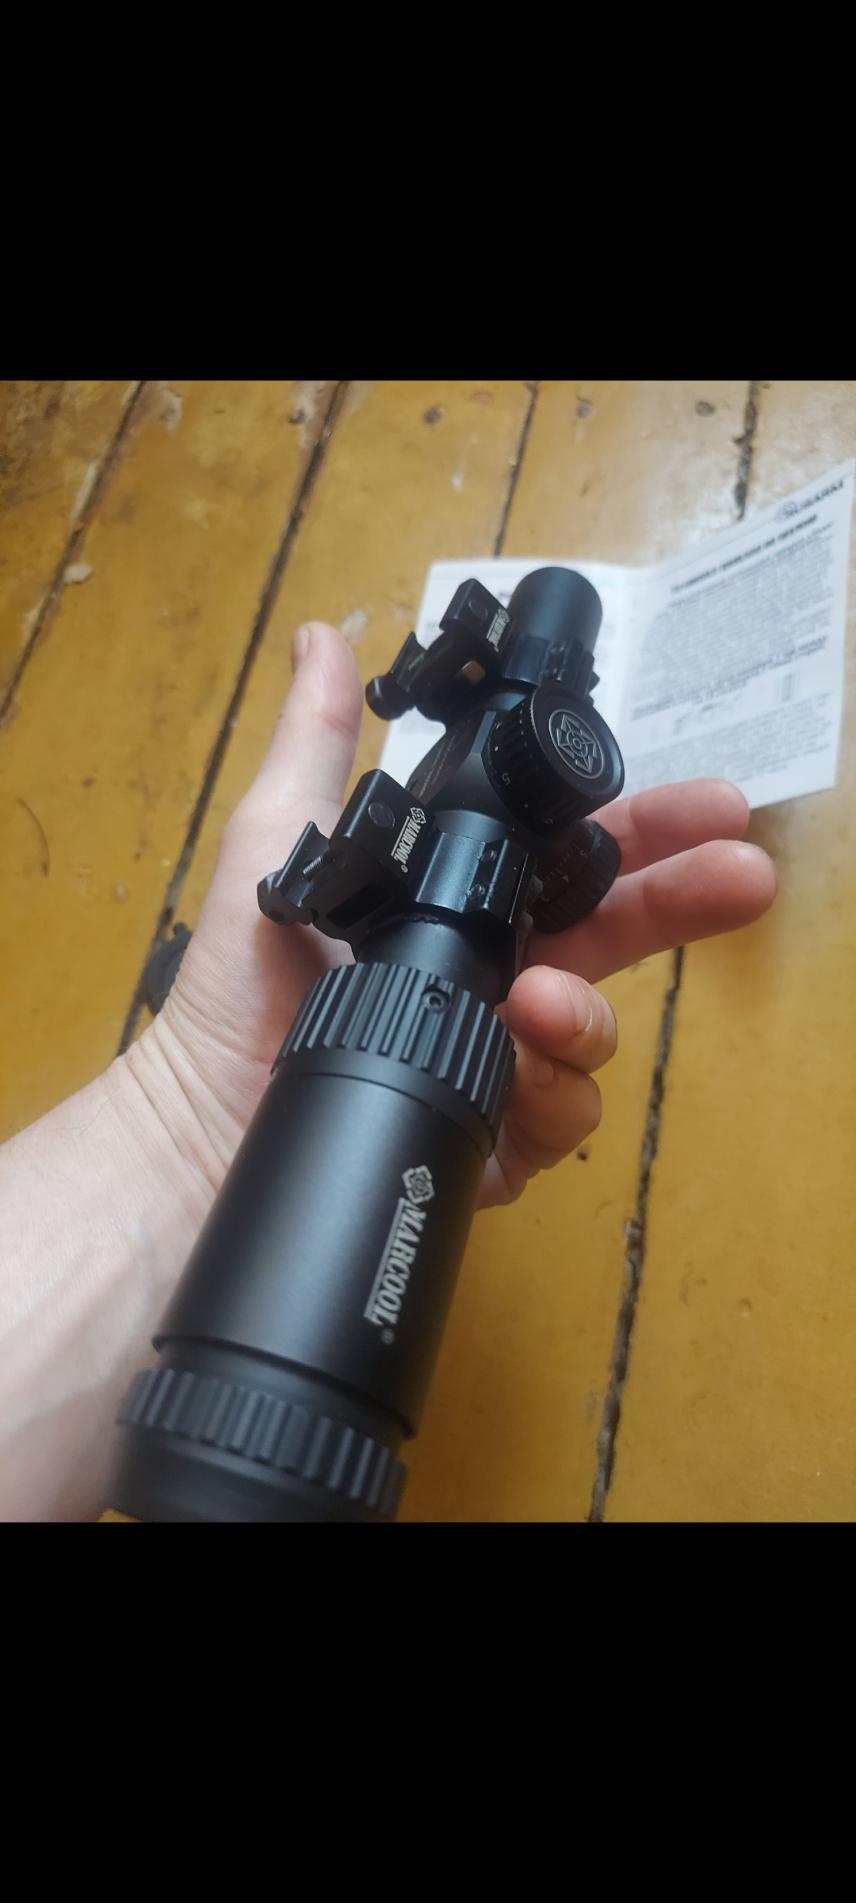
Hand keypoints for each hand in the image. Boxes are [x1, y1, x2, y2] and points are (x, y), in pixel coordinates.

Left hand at [137, 622, 776, 1208]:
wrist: (205, 1113)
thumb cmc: (240, 979)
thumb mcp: (278, 841)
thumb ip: (316, 743)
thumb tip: (320, 634)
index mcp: (463, 905)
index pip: (574, 857)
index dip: (644, 830)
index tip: (713, 805)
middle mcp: (498, 977)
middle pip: (618, 935)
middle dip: (685, 901)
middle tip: (739, 876)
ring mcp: (504, 1058)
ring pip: (594, 1032)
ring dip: (587, 1013)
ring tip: (546, 1002)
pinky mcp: (495, 1138)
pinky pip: (558, 1116)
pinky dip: (547, 1091)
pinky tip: (519, 1066)